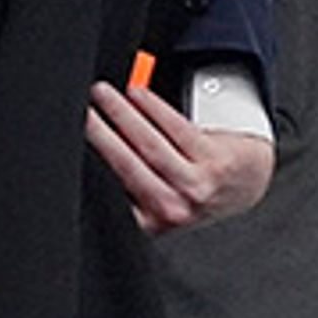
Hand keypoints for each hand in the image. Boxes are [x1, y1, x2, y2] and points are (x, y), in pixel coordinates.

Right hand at [87, 79, 273, 228]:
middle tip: (80, 109)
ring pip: (150, 144)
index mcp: (152, 222)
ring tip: (102, 94)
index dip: (89, 165)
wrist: (246, 183)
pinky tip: (137, 94)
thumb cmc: (192, 188)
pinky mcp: (216, 160)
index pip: (111, 193)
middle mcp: (175, 208)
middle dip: (98, 132)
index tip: (70, 138)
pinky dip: (152, 107)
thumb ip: (127, 183)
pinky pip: (176, 127)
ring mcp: (198, 185)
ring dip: (122, 113)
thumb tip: (90, 143)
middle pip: (126, 164)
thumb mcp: (155, 198)